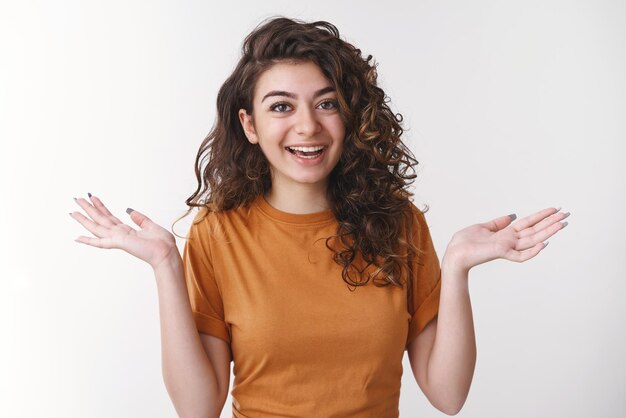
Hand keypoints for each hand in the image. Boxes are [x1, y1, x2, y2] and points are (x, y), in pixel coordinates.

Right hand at [70, 194, 178, 269]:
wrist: (167, 253)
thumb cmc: (162, 243)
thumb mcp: (151, 226)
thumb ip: (140, 219)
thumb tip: (129, 211)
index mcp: (127, 231)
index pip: (110, 217)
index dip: (100, 206)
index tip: (92, 197)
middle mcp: (120, 234)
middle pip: (100, 219)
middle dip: (88, 209)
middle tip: (77, 198)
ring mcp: (118, 239)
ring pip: (97, 227)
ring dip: (84, 219)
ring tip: (73, 211)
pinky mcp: (119, 243)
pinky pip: (101, 242)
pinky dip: (89, 241)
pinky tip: (77, 238)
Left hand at [443, 207, 569, 272]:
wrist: (454, 252)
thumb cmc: (465, 242)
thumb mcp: (483, 227)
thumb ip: (498, 223)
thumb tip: (511, 216)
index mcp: (506, 233)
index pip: (528, 222)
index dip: (541, 216)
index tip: (555, 209)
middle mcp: (510, 240)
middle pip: (535, 230)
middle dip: (551, 222)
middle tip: (567, 215)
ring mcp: (507, 247)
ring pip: (533, 240)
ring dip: (548, 232)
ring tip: (562, 225)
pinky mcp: (501, 253)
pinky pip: (520, 255)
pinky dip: (532, 251)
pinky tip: (544, 244)